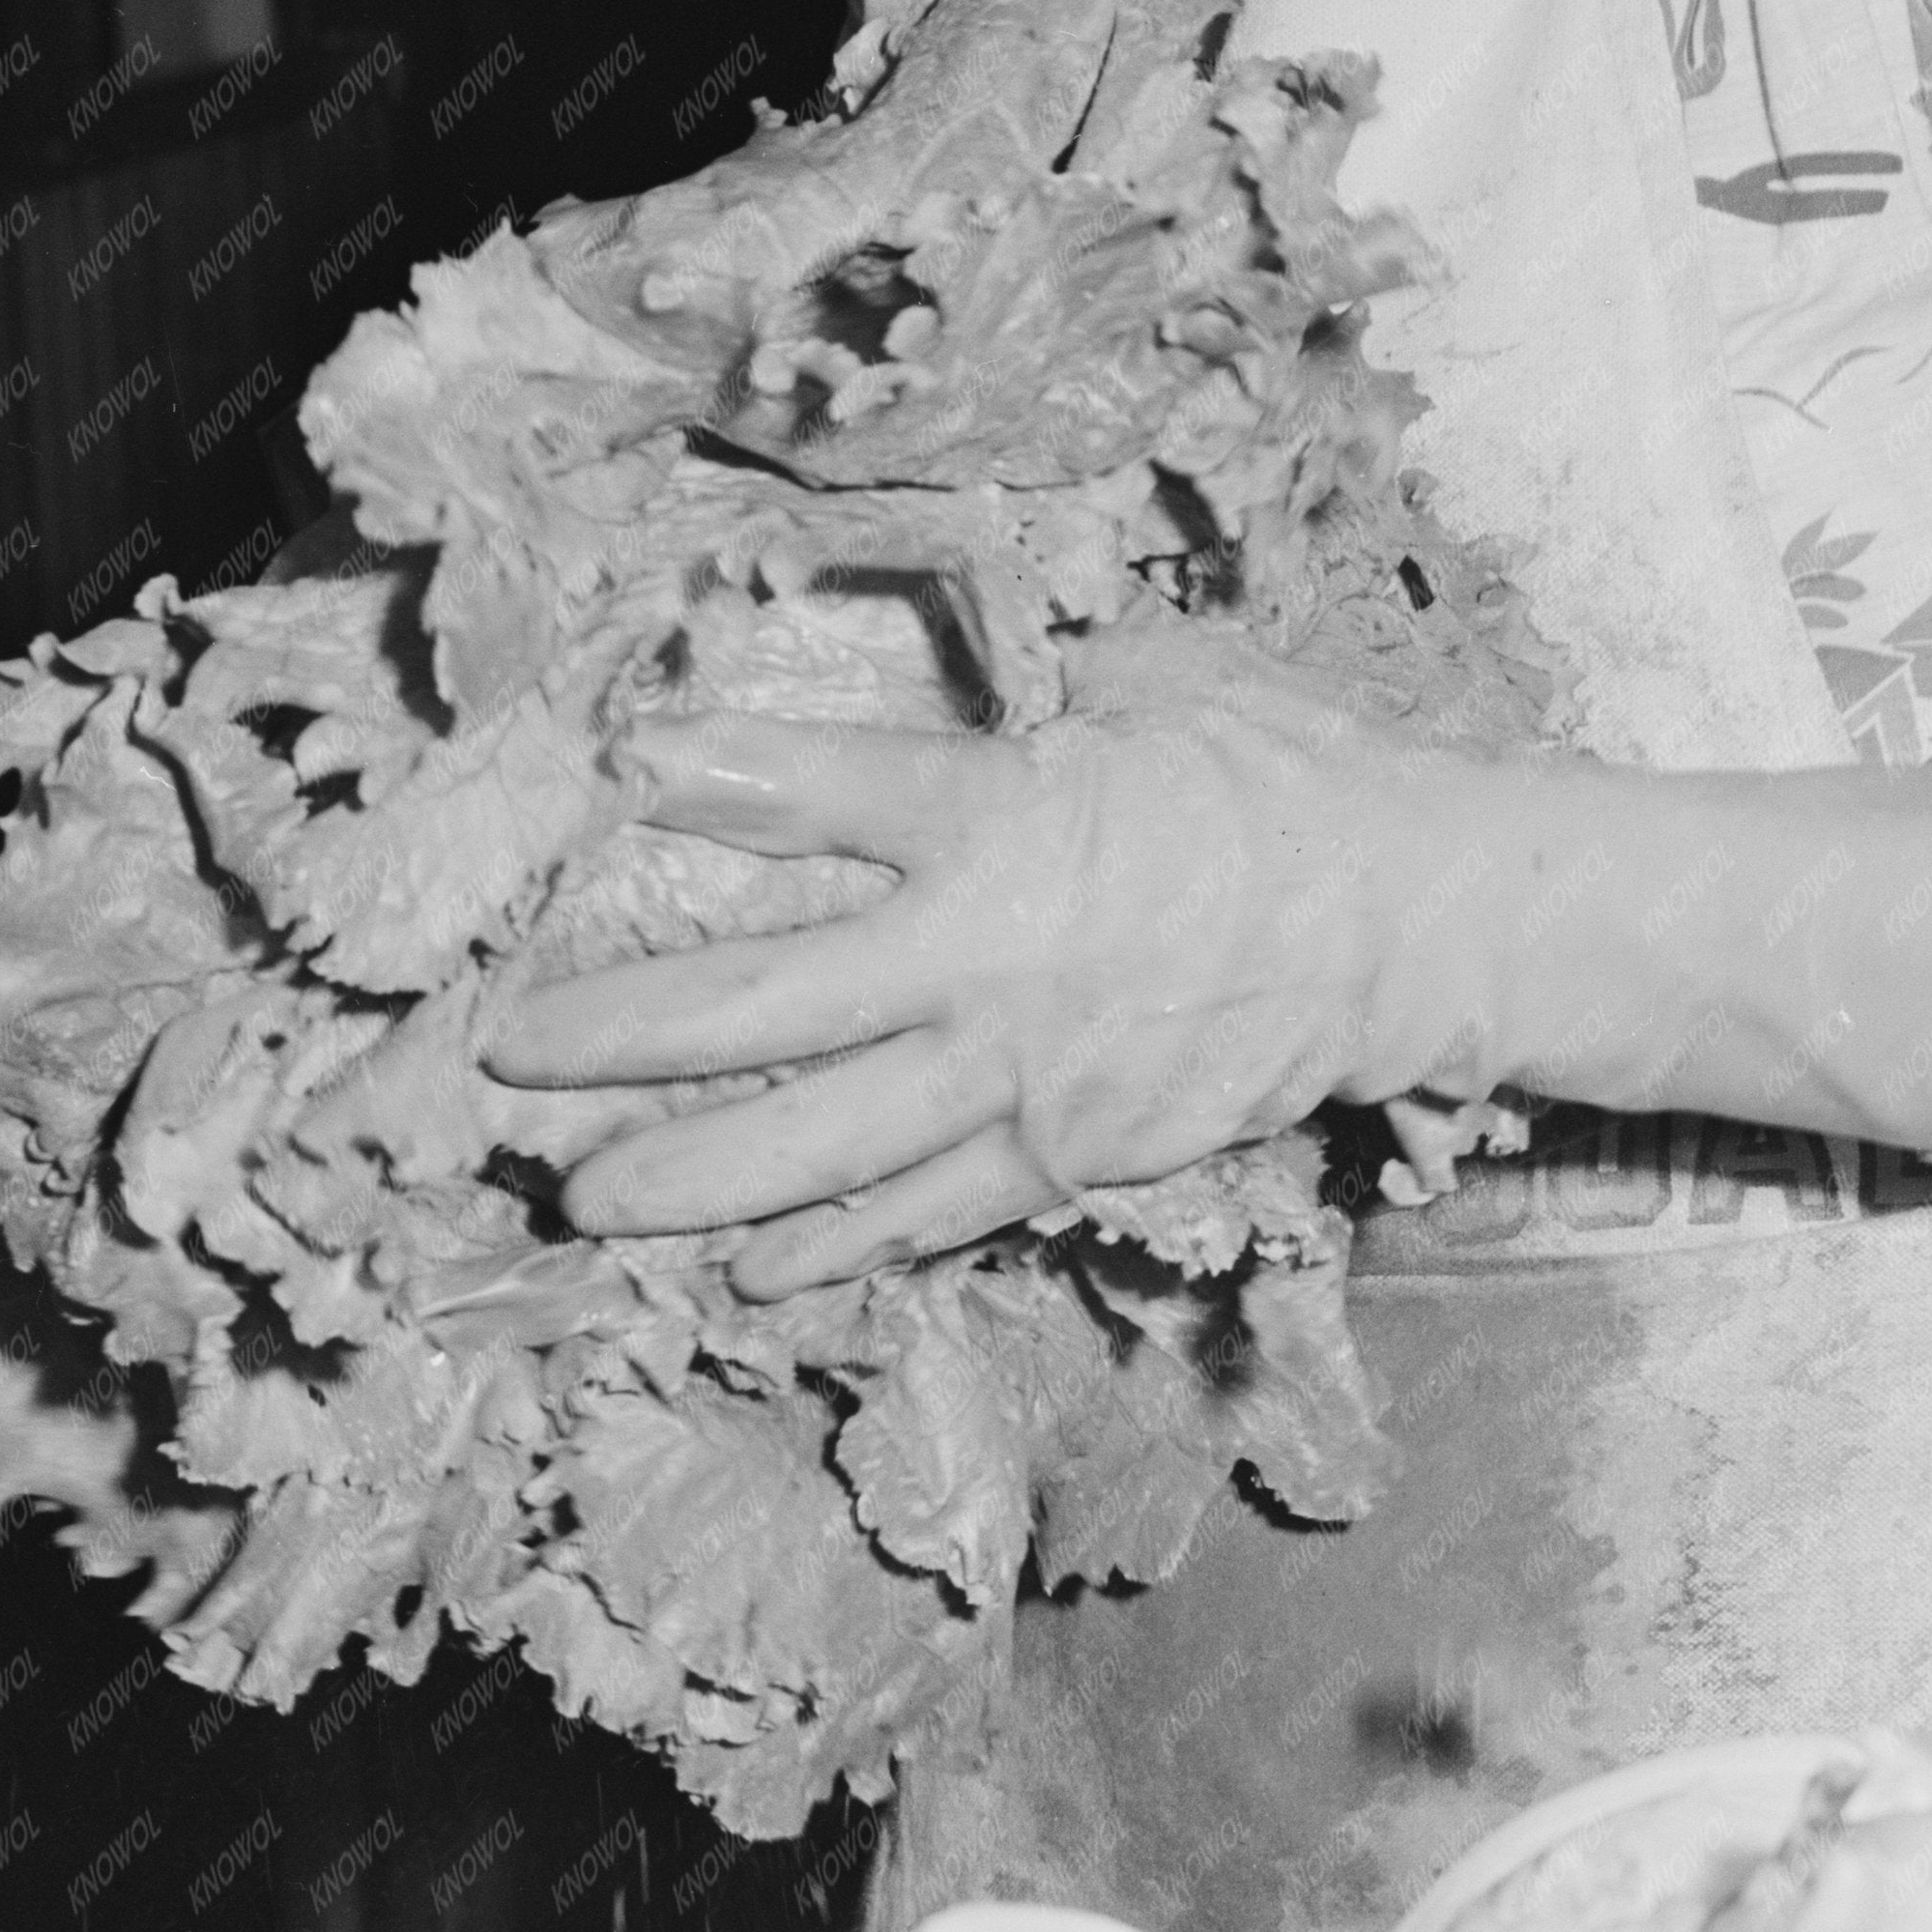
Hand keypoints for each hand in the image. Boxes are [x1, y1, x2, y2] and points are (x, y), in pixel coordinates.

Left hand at [497, 675, 1483, 1294]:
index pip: (830, 792)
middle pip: (770, 1014)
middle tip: (511, 1058)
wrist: (1419, 924)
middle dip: (626, 1040)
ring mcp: (1026, 1079)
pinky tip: (750, 1267)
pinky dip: (835, 1245)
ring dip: (693, 1181)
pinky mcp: (1072, 1156)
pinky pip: (927, 1212)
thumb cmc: (1290, 781)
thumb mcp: (1158, 684)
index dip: (720, 777)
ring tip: (587, 1201)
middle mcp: (993, 960)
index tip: (619, 764)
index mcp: (1012, 816)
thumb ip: (1036, 693)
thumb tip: (973, 664)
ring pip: (825, 1149)